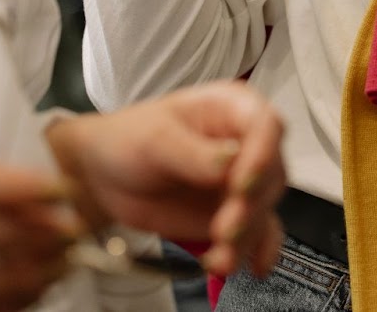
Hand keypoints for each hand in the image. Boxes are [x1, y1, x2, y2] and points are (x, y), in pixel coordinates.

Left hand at [45, 81, 286, 278]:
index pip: (266, 126)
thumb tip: (229, 164)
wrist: (105, 176)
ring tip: (221, 259)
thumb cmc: (130, 140)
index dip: (263, 154)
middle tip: (224, 229)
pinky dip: (258, 250)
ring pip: (263, 207)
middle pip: (271, 172)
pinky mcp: (236, 213)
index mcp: (232, 109)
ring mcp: (242, 181)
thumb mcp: (155, 138)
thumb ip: (191, 152)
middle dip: (250, 205)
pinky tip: (255, 267)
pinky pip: (258, 232)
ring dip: (247, 235)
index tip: (241, 184)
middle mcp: (247, 143)